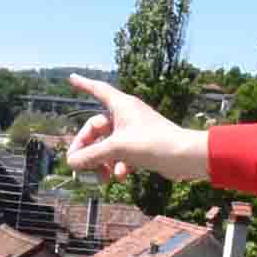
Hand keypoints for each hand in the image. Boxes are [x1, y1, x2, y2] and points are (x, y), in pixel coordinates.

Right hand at [65, 75, 210, 183]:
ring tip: (102, 177)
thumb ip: (91, 155)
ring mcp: (133, 131)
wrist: (185, 157)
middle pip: (95, 128)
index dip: (83, 84)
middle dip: (87, 149)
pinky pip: (120, 154)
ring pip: (107, 145)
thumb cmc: (154, 143)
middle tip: (77, 165)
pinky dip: (117, 165)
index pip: (98, 89)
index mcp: (121, 105)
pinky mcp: (140, 146)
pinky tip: (121, 177)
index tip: (71, 78)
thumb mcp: (117, 149)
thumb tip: (72, 162)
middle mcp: (126, 115)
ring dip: (102, 162)